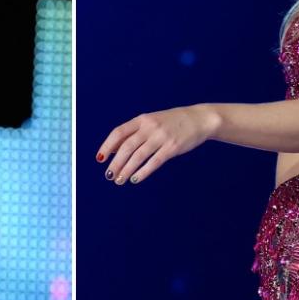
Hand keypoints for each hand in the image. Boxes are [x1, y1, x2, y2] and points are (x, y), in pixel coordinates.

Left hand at [96, 105, 217, 183]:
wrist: (199, 119)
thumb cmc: (172, 122)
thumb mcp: (152, 121)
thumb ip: (135, 133)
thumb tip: (114, 149)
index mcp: (142, 119)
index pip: (119, 132)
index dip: (108, 146)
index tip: (100, 158)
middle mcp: (150, 127)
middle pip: (127, 147)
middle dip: (116, 163)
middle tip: (109, 175)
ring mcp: (161, 137)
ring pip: (138, 156)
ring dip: (126, 170)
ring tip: (119, 180)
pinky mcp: (172, 148)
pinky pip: (154, 162)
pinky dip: (143, 172)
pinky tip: (135, 179)